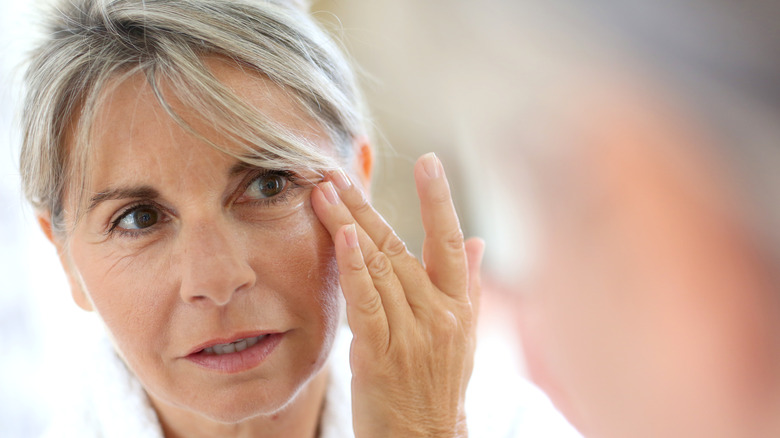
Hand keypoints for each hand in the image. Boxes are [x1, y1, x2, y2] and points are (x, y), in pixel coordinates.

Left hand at [311, 153, 483, 437]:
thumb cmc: (439, 387)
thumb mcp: (463, 336)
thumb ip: (465, 284)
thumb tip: (476, 240)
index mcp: (457, 305)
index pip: (448, 241)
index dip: (439, 199)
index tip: (429, 160)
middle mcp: (438, 314)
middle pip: (399, 247)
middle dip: (366, 206)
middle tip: (339, 172)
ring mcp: (411, 333)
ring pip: (378, 267)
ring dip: (349, 225)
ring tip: (324, 192)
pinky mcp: (381, 354)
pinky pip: (367, 303)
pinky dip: (355, 267)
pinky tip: (342, 236)